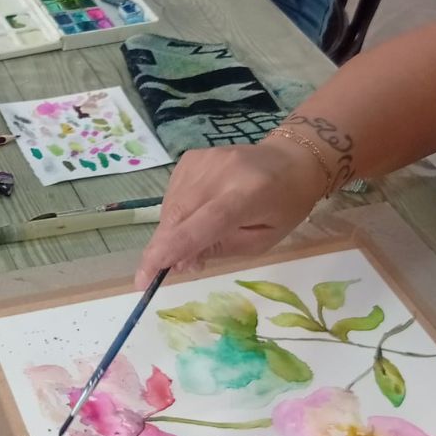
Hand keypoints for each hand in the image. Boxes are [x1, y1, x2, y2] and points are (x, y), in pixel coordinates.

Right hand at [134, 138, 325, 288]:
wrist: (290, 159)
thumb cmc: (283, 206)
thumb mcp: (261, 240)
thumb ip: (219, 249)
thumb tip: (177, 262)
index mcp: (248, 195)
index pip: (201, 224)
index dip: (171, 250)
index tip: (145, 278)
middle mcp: (221, 173)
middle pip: (178, 216)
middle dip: (164, 248)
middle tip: (168, 269)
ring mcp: (202, 160)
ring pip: (170, 207)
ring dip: (173, 231)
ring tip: (197, 236)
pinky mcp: (191, 157)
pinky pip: (172, 194)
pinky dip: (177, 213)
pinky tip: (197, 213)